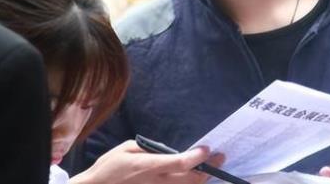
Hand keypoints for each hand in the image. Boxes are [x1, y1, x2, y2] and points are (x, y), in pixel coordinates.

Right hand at [70, 140, 224, 183]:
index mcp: (149, 166)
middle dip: (208, 168)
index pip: (180, 162)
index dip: (197, 156)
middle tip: (220, 158)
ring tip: (210, 169)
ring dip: (201, 179)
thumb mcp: (127, 148)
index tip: (207, 148)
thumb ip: (150, 150)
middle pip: (190, 179)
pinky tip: (195, 179)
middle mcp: (157, 182)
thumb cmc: (110, 167)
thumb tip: (167, 152)